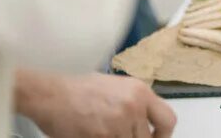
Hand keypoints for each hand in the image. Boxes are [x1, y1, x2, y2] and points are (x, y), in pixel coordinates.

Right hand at [16, 71, 175, 137]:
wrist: (51, 93)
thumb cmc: (81, 89)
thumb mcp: (118, 88)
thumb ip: (136, 104)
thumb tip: (145, 125)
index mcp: (141, 92)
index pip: (168, 120)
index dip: (163, 136)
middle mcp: (133, 106)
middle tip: (122, 136)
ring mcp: (117, 123)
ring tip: (103, 131)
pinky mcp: (101, 136)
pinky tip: (92, 135)